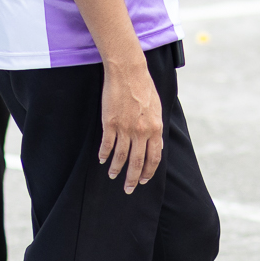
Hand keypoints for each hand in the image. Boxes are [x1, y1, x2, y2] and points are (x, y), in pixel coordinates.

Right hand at [99, 54, 164, 191]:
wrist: (128, 72)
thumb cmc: (144, 87)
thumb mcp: (157, 108)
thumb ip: (156, 127)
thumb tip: (157, 142)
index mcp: (155, 128)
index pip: (154, 157)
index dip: (148, 171)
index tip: (144, 180)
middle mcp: (141, 131)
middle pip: (137, 162)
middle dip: (133, 178)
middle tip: (128, 189)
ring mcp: (125, 128)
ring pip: (121, 156)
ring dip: (116, 168)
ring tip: (112, 175)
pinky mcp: (110, 123)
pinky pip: (107, 144)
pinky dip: (104, 154)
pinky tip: (102, 160)